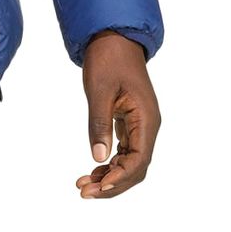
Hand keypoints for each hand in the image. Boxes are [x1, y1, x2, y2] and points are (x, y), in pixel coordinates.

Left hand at [76, 32, 159, 197]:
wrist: (113, 39)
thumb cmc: (108, 60)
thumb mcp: (100, 91)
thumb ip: (99, 124)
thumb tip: (98, 157)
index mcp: (146, 119)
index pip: (139, 160)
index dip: (119, 177)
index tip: (97, 187)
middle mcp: (147, 126)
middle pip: (136, 168)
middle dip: (112, 183)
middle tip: (84, 192)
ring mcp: (140, 126)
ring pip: (130, 163)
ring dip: (109, 177)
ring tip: (83, 185)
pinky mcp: (130, 124)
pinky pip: (124, 152)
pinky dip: (109, 164)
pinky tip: (92, 170)